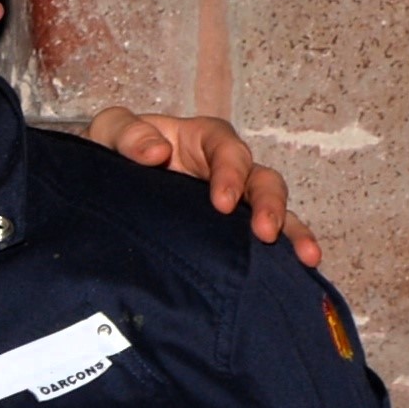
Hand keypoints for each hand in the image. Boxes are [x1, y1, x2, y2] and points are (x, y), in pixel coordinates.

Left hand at [82, 108, 317, 262]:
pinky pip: (265, 245)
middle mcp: (226, 171)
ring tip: (306, 257)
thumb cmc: (113, 153)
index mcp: (202, 141)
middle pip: (262, 180)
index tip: (223, 203)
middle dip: (269, 205)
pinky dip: (284, 257)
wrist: (102, 190)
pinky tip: (300, 274)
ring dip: (291, 233)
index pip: (227, 149)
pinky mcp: (231, 236)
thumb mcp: (110, 133)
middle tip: (265, 233)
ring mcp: (235, 205)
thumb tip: (157, 152)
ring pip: (275, 213)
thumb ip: (128, 134)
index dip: (231, 173)